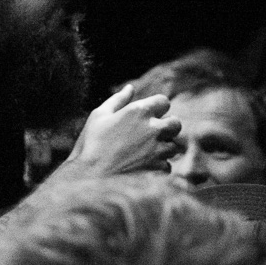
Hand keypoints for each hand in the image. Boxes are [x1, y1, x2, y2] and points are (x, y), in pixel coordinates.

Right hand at [66, 85, 181, 175]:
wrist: (89, 176)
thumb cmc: (91, 144)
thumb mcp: (99, 116)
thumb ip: (118, 100)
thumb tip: (130, 88)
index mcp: (139, 111)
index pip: (164, 101)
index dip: (157, 108)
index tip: (148, 115)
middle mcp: (153, 128)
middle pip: (176, 123)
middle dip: (167, 127)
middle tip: (152, 134)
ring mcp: (157, 149)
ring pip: (174, 146)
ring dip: (164, 148)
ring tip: (147, 152)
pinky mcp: (157, 168)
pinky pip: (167, 165)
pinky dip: (159, 166)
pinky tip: (145, 166)